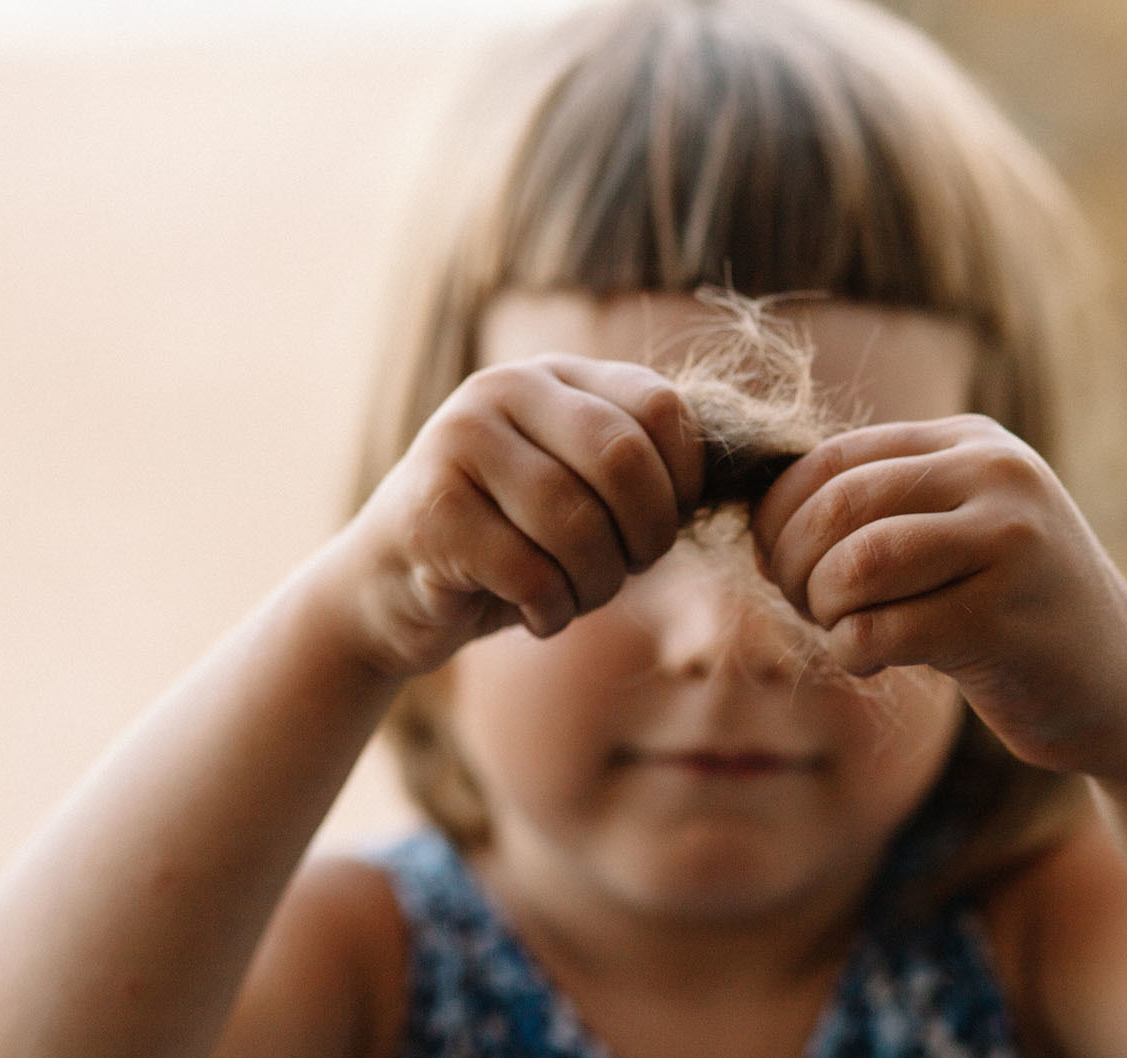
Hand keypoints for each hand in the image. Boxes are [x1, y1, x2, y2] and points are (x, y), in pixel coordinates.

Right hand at [330, 355, 702, 679]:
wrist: (389, 591)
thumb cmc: (510, 546)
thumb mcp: (581, 491)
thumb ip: (641, 470)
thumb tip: (736, 477)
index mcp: (555, 375)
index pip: (664, 409)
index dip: (683, 485)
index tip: (661, 529)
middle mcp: (503, 389)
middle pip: (624, 461)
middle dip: (645, 539)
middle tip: (626, 571)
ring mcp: (457, 443)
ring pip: (577, 525)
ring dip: (595, 585)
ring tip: (572, 596)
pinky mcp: (429, 510)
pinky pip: (531, 573)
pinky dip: (550, 612)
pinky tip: (531, 613)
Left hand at [751, 415, 1126, 775]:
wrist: (1124, 688)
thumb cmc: (1011, 613)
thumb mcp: (954, 531)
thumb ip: (879, 506)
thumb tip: (759, 515)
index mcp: (972, 442)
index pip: (833, 459)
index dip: (779, 516)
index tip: (778, 564)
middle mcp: (997, 476)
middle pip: (837, 506)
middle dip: (792, 565)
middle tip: (806, 606)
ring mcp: (1010, 545)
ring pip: (856, 564)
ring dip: (823, 610)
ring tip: (844, 631)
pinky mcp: (1006, 620)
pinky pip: (881, 631)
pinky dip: (853, 654)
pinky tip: (876, 663)